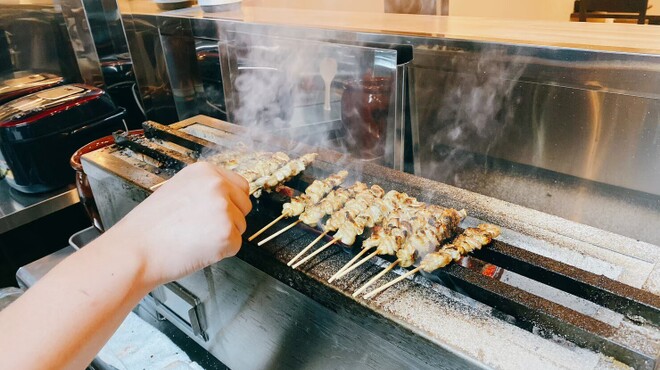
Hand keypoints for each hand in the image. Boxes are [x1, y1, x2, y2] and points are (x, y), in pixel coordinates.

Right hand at [103, 161, 251, 286]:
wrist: (135, 250)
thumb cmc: (150, 226)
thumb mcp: (178, 189)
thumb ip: (205, 188)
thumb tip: (227, 195)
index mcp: (205, 172)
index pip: (240, 185)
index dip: (231, 202)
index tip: (218, 211)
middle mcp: (217, 186)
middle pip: (245, 205)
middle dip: (231, 219)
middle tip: (203, 228)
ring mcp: (224, 209)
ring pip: (241, 226)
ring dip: (224, 235)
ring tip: (194, 237)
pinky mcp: (227, 234)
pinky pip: (235, 245)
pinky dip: (221, 252)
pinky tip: (198, 248)